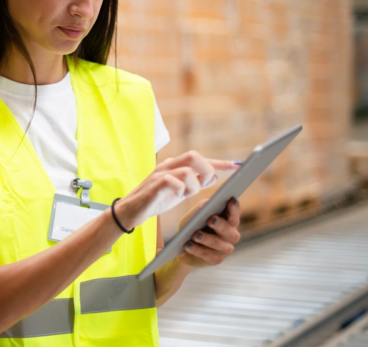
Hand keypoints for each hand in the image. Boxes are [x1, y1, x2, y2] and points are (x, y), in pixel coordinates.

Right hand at [115, 151, 238, 228]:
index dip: (220, 162)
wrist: (130, 211)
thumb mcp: (179, 191)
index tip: (238, 165)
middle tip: (205, 184)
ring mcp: (160, 174)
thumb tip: (215, 176)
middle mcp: (167, 165)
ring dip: (193, 185)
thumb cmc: (154, 200)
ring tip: (185, 194)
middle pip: (194, 156)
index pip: (200, 159)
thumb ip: (195, 183)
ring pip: (187, 170)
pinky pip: (173, 181)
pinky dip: (180, 189)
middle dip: (206, 170)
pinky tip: (176, 196)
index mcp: (174, 166)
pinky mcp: (154, 185)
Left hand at [177, 198, 241, 267]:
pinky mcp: (216, 260)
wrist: (183, 246)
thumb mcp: (195, 215)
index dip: (234, 208)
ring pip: (217, 243)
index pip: (234, 213)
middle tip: (210, 219)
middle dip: (219, 224)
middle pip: (228, 229)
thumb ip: (203, 208)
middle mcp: (231, 235)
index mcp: (229, 221)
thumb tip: (207, 204)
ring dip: (206, 238)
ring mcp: (225, 249)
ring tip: (195, 235)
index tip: (232, 200)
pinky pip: (207, 255)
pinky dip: (196, 249)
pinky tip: (188, 245)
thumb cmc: (193, 226)